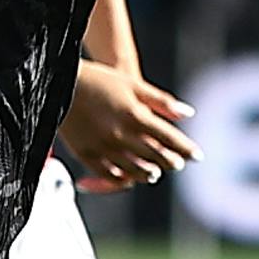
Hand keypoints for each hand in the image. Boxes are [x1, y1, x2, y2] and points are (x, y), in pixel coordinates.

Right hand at [61, 58, 197, 192]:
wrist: (61, 84)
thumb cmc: (100, 80)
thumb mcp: (133, 85)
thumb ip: (161, 101)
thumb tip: (188, 115)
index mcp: (135, 115)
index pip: (169, 138)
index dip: (186, 148)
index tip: (197, 155)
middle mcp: (121, 135)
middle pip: (154, 156)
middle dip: (170, 161)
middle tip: (179, 164)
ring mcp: (103, 147)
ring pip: (134, 169)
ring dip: (149, 172)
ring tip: (156, 173)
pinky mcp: (86, 154)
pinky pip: (108, 173)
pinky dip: (121, 177)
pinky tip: (128, 177)